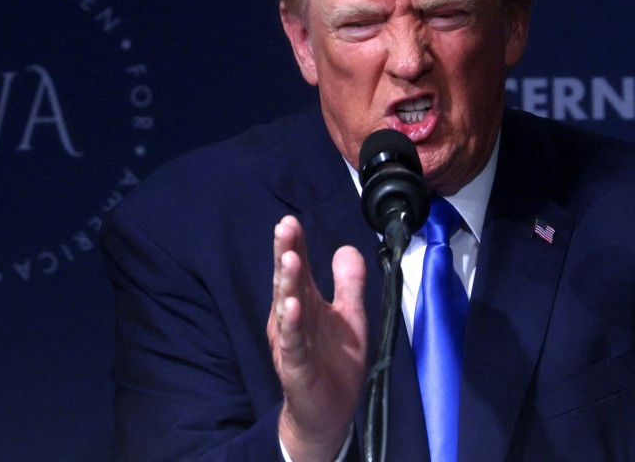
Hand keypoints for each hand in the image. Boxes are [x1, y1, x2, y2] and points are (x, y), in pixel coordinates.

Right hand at [267, 215, 367, 461]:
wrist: (330, 412)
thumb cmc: (334, 362)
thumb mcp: (350, 316)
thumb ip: (348, 283)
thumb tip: (347, 248)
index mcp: (305, 304)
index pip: (298, 269)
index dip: (295, 245)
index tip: (290, 221)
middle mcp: (293, 319)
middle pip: (287, 281)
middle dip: (285, 254)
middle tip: (284, 228)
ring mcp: (292, 341)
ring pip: (287, 307)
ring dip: (287, 283)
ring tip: (289, 259)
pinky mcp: (296, 366)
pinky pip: (293, 343)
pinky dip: (292, 325)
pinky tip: (293, 307)